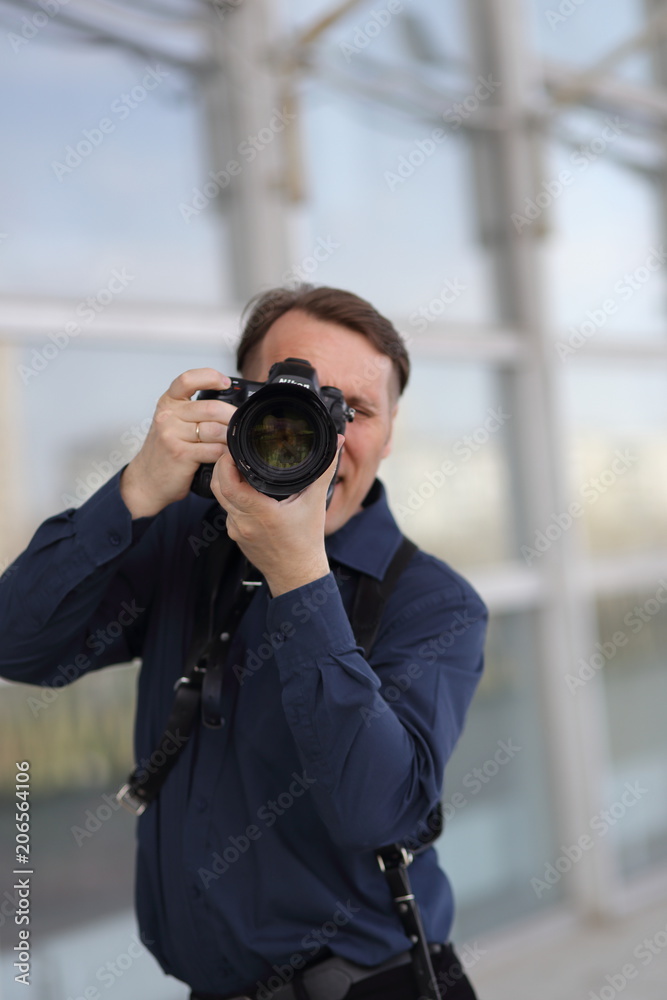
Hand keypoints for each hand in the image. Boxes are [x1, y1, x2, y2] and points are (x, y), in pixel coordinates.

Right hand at [120, 368, 234, 517]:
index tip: (225, 382)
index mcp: (168, 402)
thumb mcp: (173, 422)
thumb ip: (194, 411)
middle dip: (233, 416)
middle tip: (242, 423)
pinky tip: (228, 455)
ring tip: (236, 441)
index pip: (188, 379)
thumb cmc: (165, 450)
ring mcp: (172, 435)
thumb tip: (230, 406)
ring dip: (231, 437)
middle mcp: (168, 415)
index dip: (209, 377)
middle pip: (211, 408)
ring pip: (215, 430)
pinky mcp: (180, 454)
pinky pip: (213, 450)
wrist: (146, 479)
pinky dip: (226, 453)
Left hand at [210, 437, 343, 596]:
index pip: (229, 483)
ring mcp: (236, 530)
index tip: (234, 450)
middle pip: (217, 487)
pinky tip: (244, 489)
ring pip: (220, 499)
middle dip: (221, 466)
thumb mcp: (316, 503)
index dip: (226, 463)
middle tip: (233, 452)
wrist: (298, 575)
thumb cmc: (306, 544)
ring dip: (225, 481)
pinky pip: (228, 510)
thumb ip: (324, 470)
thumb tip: (337, 444)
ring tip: (239, 466)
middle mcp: (243, 522)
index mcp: (260, 513)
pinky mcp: (236, 536)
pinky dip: (232, 496)